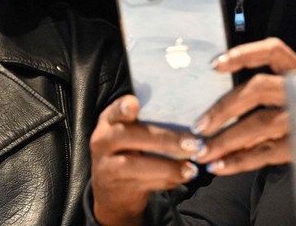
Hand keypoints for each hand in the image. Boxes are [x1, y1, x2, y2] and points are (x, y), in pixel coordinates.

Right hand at [90, 95, 202, 225]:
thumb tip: (190, 118)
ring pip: (133, 165)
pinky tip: (181, 177)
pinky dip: (164, 181)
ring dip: (167, 167)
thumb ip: (149, 122)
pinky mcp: (113, 188)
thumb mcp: (131, 132)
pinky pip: (140, 184)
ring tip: (191, 169)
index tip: (134, 104)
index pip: (114, 110)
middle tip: (193, 144)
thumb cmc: (130, 151)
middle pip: (128, 136)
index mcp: (109, 120)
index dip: (122, 107)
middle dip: (163, 140)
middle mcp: (102, 140)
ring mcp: (104, 165)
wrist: (111, 190)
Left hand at [192, 37, 295, 175]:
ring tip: (203, 152)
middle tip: (198, 126)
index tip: (215, 65)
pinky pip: (268, 153)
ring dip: (226, 139)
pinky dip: (241, 161)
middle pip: (259, 88)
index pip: (274, 51)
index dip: (243, 53)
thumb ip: (276, 96)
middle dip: (224, 107)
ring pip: (260, 123)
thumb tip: (225, 108)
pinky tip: (221, 166)